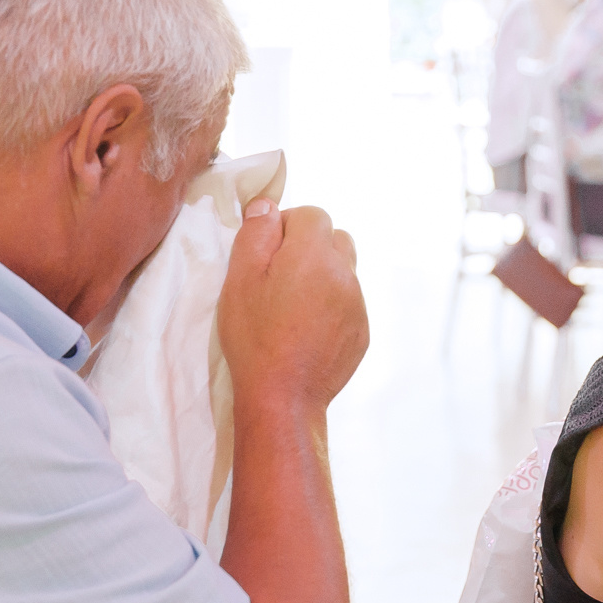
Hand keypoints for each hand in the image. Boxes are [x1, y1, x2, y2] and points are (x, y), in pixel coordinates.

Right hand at [220, 201, 368, 415]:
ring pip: (344, 272)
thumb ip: (256, 234)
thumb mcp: (240, 279)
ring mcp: (358, 305)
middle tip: (280, 276)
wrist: (283, 395)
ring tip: (293, 305)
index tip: (267, 253)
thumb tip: (267, 206)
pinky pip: (350, 304)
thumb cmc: (255, 336)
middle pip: (335, 239)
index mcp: (314, 254)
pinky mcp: (361, 332)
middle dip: (310, 248)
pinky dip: (331, 307)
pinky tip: (306, 330)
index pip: (311, 215)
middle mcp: (345, 274)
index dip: (286, 227)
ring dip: (323, 276)